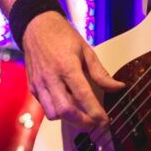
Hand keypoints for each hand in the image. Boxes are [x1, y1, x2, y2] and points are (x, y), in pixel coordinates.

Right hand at [22, 11, 123, 127]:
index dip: (95, 112)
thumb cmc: (63, 36)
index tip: (105, 121)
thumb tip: (118, 88)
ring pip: (53, 114)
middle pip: (65, 111)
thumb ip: (101, 73)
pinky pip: (45, 107)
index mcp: (67, 66)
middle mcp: (51, 77)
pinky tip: (67, 104)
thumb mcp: (86, 50)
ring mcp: (39, 84)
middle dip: (82, 122)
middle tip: (94, 123)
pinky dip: (57, 111)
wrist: (36, 26)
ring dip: (68, 119)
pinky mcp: (33, 87)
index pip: (83, 96)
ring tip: (81, 114)